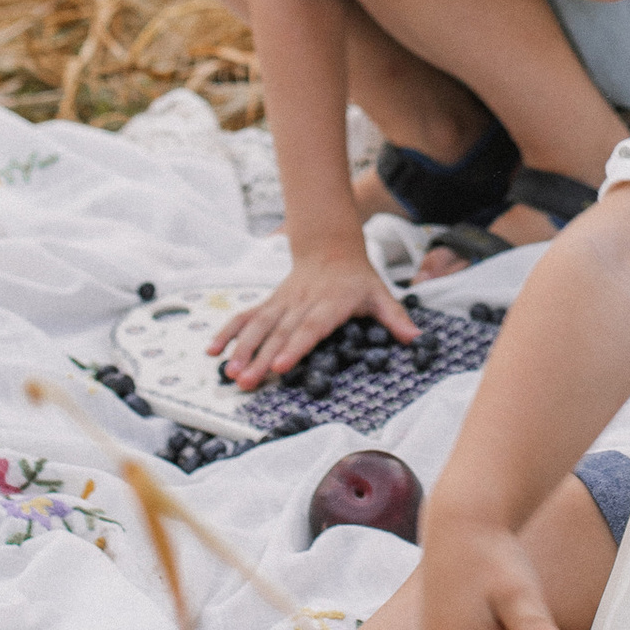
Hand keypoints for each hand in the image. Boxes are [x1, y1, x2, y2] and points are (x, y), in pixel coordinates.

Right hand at [209, 248, 417, 391]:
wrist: (331, 247)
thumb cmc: (357, 278)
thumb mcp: (380, 294)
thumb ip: (395, 317)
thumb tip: (416, 339)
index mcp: (329, 303)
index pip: (310, 327)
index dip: (295, 346)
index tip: (281, 366)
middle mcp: (301, 302)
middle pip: (278, 332)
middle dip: (260, 358)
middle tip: (246, 382)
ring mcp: (282, 302)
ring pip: (257, 325)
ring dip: (240, 349)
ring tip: (229, 373)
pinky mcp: (270, 302)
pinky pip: (245, 316)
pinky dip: (228, 332)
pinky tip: (213, 350)